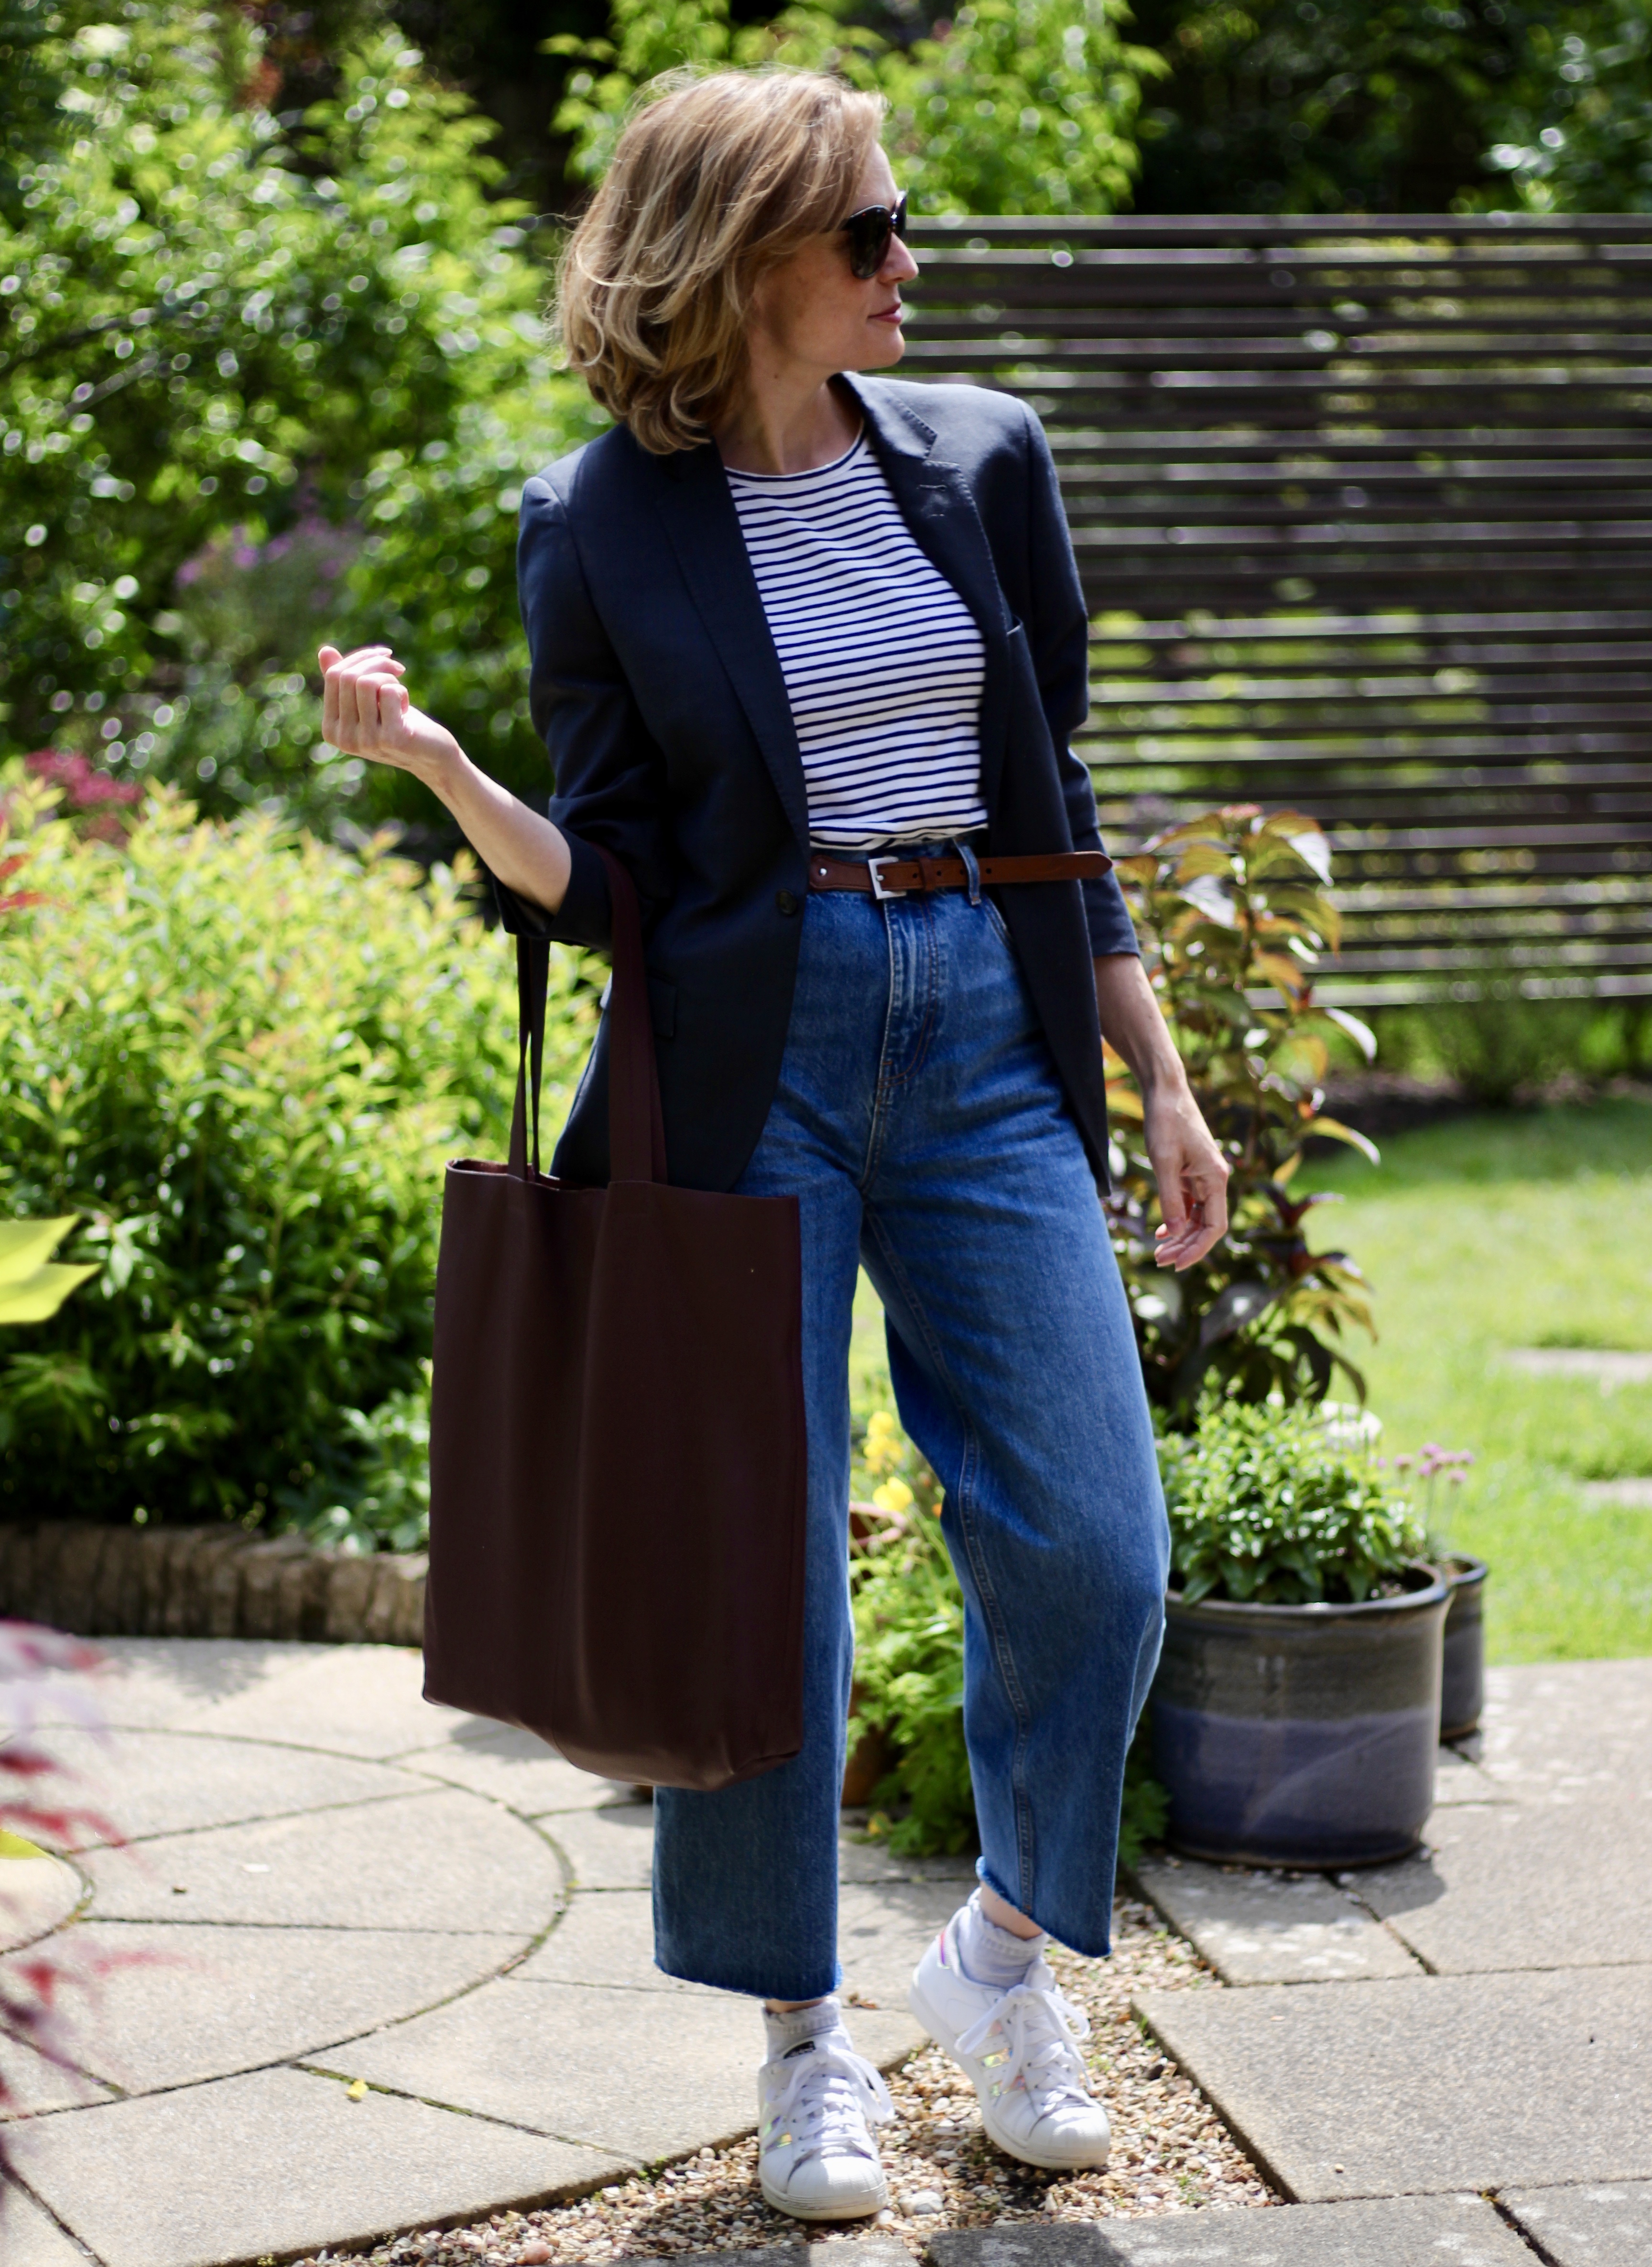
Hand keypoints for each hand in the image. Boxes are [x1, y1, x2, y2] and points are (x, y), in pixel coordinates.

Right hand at [318, 644, 461, 784]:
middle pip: (349, 677)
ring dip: (390, 678)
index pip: (334, 676)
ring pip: (366, 683)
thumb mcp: (368, 701)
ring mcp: (366, 742)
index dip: (360, 658)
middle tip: (398, 670)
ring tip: (400, 693)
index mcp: (331, 729)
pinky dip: (401, 691)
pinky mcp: (391, 739)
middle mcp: (344, 739)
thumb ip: (345, 681)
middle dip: (377, 663)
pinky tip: (406, 710)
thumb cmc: (398, 722)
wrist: (431, 755)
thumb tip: (325, 650)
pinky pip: (389, 692)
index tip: (384, 655)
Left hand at [1143, 1085, 1229, 1270]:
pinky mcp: (1191, 1172)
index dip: (1198, 1248)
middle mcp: (1214, 1179)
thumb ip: (1170, 1199)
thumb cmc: (1166, 1122)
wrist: (1165, 1091)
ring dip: (1181, 1236)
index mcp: (1216, 1178)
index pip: (1215, 1226)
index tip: (1177, 1263)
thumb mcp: (1163, 1162)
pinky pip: (1188, 1204)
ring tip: (1159, 1252)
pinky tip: (1161, 1231)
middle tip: (1161, 1260)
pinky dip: (1176, 1219)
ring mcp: (1203, 1176)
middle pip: (1207, 1225)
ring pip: (1197, 1217)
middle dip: (1186, 1246)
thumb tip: (1175, 1233)